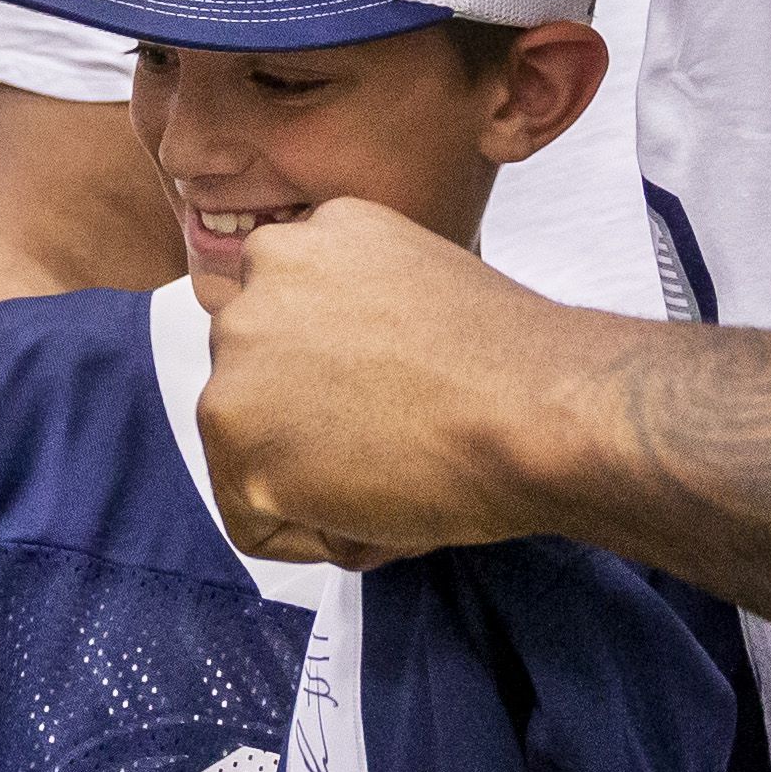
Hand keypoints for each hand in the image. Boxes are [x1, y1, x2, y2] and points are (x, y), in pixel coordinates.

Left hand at [196, 198, 580, 564]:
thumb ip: (359, 317)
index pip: (284, 325)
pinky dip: (314, 536)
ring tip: (394, 471)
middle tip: (394, 441)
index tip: (389, 399)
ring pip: (249, 456)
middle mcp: (261, 279)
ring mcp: (237, 355)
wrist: (538, 413)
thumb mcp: (422, 295)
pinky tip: (379, 509)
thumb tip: (338, 382)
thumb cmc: (512, 369)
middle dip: (312, 430)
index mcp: (315, 235)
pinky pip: (256, 523)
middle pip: (255, 387)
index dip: (336, 384)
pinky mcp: (232, 434)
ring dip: (312, 485)